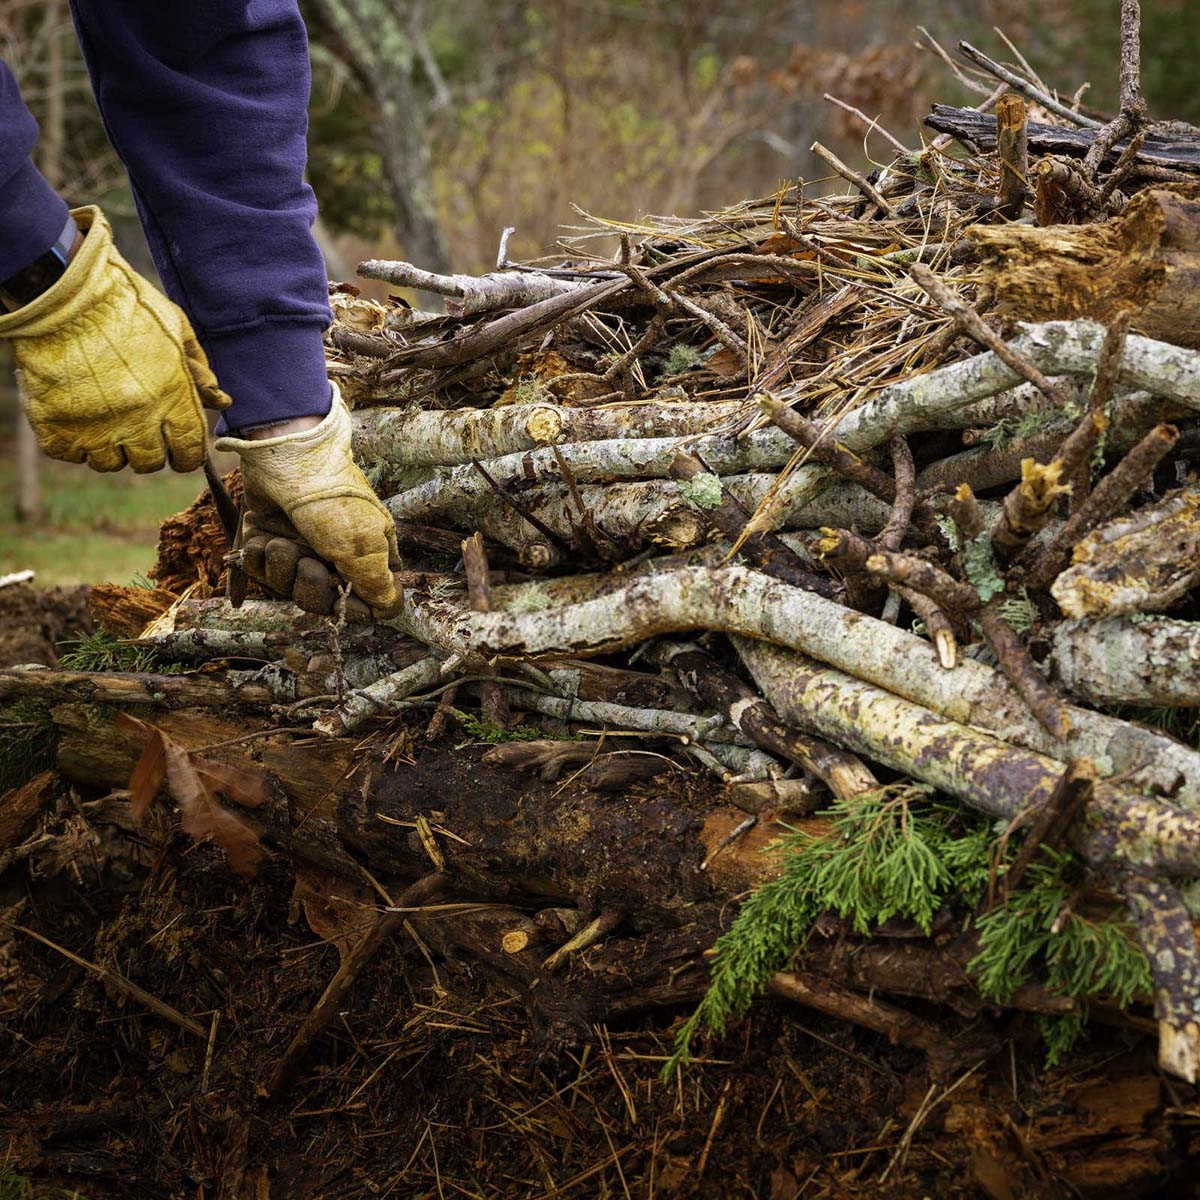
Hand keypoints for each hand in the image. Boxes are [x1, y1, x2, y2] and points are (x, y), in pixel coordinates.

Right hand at [0, 206, 228, 472]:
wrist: (61, 290)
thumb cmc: (124, 304)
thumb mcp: (175, 328)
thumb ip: (199, 369)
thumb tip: (221, 400)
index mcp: (172, 398)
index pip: (189, 451)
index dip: (187, 455)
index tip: (181, 452)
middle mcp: (136, 419)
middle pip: (149, 463)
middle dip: (150, 451)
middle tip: (140, 430)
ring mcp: (94, 425)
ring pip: (110, 463)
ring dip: (111, 448)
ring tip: (107, 422)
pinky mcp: (55, 424)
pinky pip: (70, 454)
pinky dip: (74, 443)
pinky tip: (78, 420)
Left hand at [215, 385, 400, 616]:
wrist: (285, 459)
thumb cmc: (332, 501)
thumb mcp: (364, 546)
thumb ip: (377, 585)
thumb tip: (389, 613)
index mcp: (369, 556)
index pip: (365, 602)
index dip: (352, 607)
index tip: (342, 595)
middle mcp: (336, 556)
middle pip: (322, 601)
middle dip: (310, 586)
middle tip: (307, 563)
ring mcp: (302, 549)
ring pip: (288, 588)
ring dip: (281, 568)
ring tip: (280, 541)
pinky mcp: (270, 541)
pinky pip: (260, 571)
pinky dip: (257, 558)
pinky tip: (262, 539)